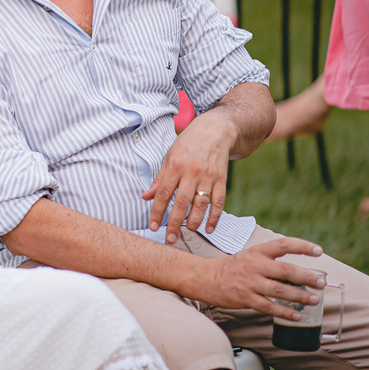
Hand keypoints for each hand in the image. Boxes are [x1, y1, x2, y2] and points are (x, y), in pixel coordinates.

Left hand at [142, 111, 235, 242]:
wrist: (215, 130)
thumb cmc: (188, 144)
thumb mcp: (169, 157)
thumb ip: (159, 179)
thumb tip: (146, 197)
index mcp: (175, 166)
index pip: (163, 193)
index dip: (157, 211)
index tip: (153, 226)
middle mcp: (192, 172)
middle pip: (181, 202)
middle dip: (174, 223)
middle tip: (170, 238)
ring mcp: (208, 176)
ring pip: (201, 204)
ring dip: (194, 221)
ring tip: (187, 232)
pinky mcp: (222, 179)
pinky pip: (218, 201)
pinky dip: (214, 216)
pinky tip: (209, 228)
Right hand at [191, 238, 324, 319]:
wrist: (205, 277)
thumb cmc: (232, 268)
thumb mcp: (249, 257)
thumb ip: (270, 262)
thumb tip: (298, 274)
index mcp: (257, 252)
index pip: (283, 244)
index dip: (302, 246)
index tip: (318, 251)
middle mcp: (254, 265)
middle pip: (285, 270)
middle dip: (306, 277)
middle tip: (320, 283)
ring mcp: (249, 282)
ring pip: (280, 290)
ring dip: (300, 296)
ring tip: (314, 300)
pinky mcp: (245, 298)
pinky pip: (269, 307)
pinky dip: (285, 312)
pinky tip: (297, 315)